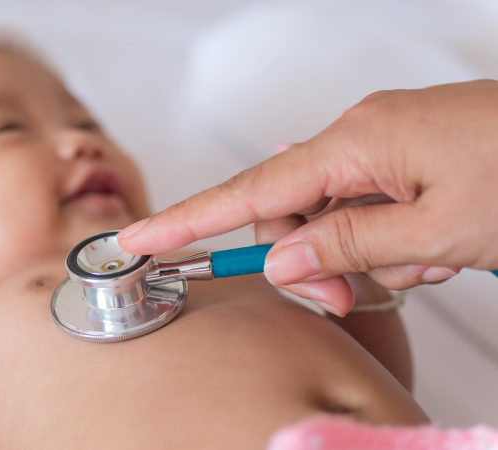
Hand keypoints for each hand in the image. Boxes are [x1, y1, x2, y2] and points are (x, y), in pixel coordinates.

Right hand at [118, 80, 497, 314]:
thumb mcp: (440, 231)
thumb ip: (349, 245)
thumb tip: (285, 261)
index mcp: (357, 141)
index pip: (250, 191)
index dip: (189, 219)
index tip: (140, 238)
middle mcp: (360, 137)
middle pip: (290, 211)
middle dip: (311, 262)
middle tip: (351, 297)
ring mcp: (382, 147)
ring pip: (331, 217)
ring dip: (360, 257)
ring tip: (425, 264)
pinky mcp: (404, 160)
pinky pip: (366, 210)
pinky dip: (387, 243)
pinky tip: (434, 250)